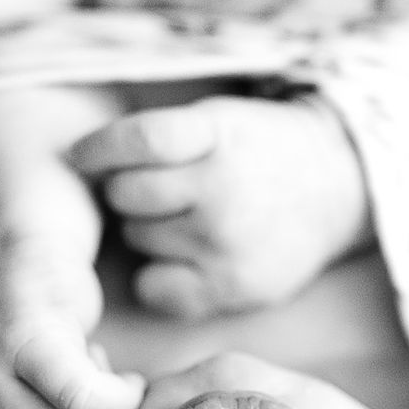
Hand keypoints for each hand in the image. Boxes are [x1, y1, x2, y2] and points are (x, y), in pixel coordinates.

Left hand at [68, 95, 372, 318]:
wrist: (334, 191)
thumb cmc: (257, 153)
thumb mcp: (219, 119)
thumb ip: (158, 137)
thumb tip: (75, 162)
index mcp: (220, 134)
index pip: (141, 141)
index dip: (99, 149)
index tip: (81, 157)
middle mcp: (224, 189)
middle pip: (127, 196)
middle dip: (129, 192)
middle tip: (158, 191)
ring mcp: (227, 244)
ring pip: (138, 239)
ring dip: (148, 230)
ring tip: (186, 221)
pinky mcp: (231, 289)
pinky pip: (154, 288)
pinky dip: (158, 276)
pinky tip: (187, 259)